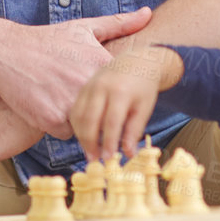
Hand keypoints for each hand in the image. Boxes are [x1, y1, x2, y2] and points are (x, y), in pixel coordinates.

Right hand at [0, 7, 152, 137]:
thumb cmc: (46, 39)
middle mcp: (88, 85)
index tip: (104, 90)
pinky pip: (66, 132)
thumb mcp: (83, 27)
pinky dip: (58, 123)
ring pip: (88, 125)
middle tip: (75, 95)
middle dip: (97, 108)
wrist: (4, 50)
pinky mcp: (52, 119)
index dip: (113, 93)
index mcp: (100, 64)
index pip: (122, 92)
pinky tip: (48, 104)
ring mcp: (71, 104)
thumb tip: (148, 13)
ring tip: (62, 97)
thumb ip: (119, 23)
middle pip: (106, 111)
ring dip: (78, 118)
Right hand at [68, 44, 182, 163]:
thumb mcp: (144, 108)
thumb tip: (128, 154)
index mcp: (120, 92)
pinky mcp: (83, 87)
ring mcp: (89, 86)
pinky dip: (77, 126)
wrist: (136, 60)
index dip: (108, 142)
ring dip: (81, 136)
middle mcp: (101, 87)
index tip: (108, 158)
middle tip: (94, 160)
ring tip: (89, 152)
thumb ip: (134, 130)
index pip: (111, 122)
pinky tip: (85, 137)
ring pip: (78, 115)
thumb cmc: (143, 86)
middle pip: (90, 119)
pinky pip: (75, 109)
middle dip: (90, 142)